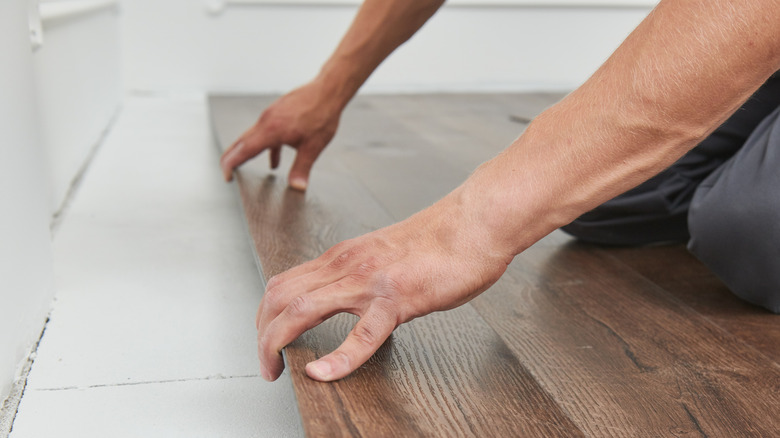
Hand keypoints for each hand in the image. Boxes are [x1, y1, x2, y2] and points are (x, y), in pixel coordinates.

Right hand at [220, 81, 341, 190]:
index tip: (227, 178)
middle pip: (240, 142)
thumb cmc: (322, 115)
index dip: (231, 165)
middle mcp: (266, 121)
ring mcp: (270, 115)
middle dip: (231, 159)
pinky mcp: (278, 113)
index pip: (243, 150)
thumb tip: (298, 187)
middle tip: (227, 175)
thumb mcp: (313, 147)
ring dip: (247, 152)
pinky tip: (275, 161)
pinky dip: (265, 147)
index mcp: (271, 130)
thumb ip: (302, 168)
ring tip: (244, 168)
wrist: (328, 90)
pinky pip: (265, 133)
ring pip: (252, 137)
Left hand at [255, 193, 513, 381]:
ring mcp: (369, 281)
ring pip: (303, 310)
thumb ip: (361, 273)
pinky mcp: (397, 298)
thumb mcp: (384, 254)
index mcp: (343, 256)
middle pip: (280, 296)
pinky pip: (361, 334)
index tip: (268, 339)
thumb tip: (351, 299)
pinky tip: (324, 374)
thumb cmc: (440, 240)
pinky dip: (338, 360)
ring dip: (278, 343)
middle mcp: (347, 265)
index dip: (265, 315)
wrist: (475, 223)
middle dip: (262, 334)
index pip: (284, 282)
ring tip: (276, 370)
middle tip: (267, 363)